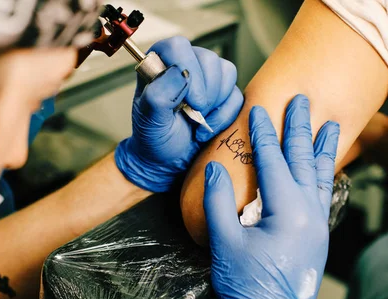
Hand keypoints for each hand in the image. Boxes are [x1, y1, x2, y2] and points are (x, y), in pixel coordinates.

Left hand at [115, 36, 243, 192]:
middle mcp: (185, 65)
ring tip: (196, 121)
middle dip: (203, 93)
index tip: (188, 101)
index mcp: (160, 63)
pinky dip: (224, 116)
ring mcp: (207, 78)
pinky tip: (207, 128)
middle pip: (209, 59)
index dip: (189, 71)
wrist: (169, 162)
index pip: (178, 47)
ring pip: (227, 73)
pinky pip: (237, 95)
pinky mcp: (224, 94)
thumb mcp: (149, 119)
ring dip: (214, 104)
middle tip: (190, 115)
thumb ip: (158, 94)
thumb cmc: (155, 138)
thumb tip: (181, 73)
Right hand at [203, 95, 339, 298]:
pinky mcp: (317, 237)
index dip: (264, 135)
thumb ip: (217, 202)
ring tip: (329, 124)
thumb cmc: (246, 287)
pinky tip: (324, 168)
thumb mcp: (224, 242)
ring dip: (322, 148)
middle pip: (304, 161)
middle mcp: (310, 215)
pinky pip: (324, 195)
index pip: (274, 162)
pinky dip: (324, 174)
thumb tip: (214, 169)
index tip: (259, 110)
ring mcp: (318, 227)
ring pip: (322, 177)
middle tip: (303, 101)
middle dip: (300, 129)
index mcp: (288, 213)